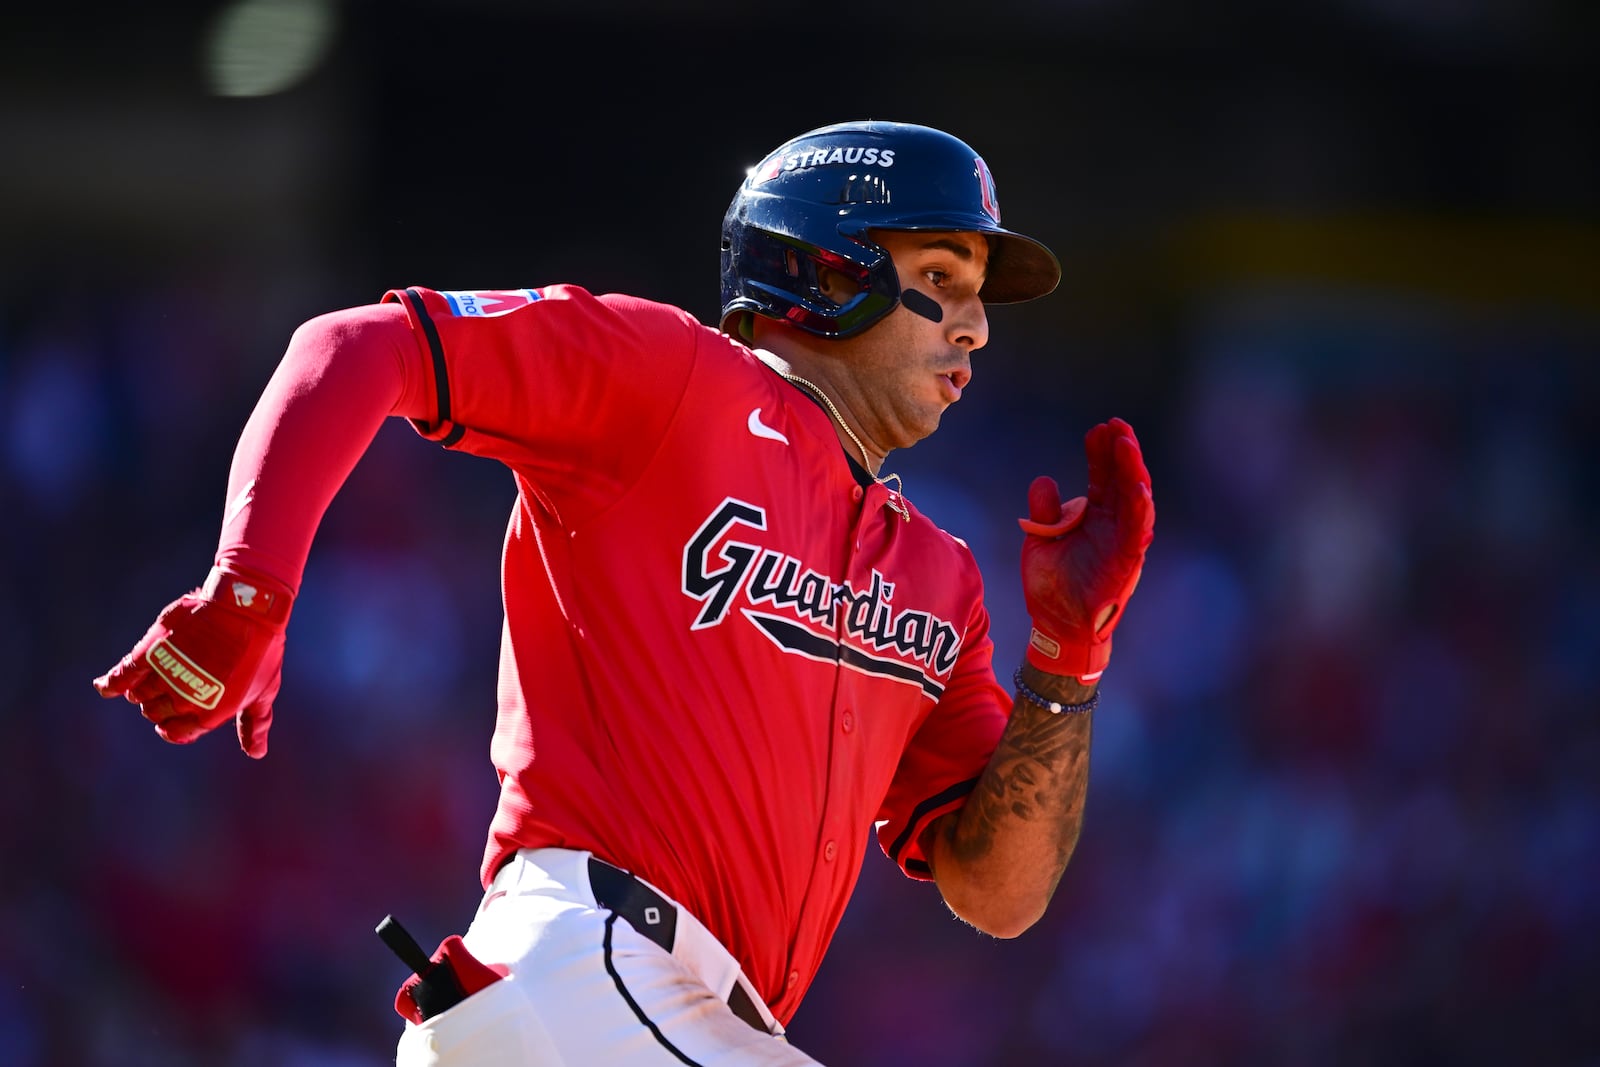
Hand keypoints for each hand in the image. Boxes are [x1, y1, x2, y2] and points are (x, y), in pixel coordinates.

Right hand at [93, 563, 293, 757]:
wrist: (245, 608)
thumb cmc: (260, 651)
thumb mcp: (263, 690)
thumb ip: (254, 724)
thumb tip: (256, 754)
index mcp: (209, 715)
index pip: (176, 733)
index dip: (172, 727)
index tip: (172, 719)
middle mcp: (183, 700)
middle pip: (156, 713)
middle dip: (161, 705)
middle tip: (174, 685)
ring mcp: (165, 677)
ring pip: (140, 696)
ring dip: (142, 691)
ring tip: (156, 676)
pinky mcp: (150, 652)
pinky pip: (122, 675)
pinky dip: (111, 683)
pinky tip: (104, 686)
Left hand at [1019, 417, 1153, 682]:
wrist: (1054, 625)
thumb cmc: (1051, 587)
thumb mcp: (1040, 540)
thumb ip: (1045, 512)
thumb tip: (1043, 481)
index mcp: (1096, 518)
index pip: (1104, 478)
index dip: (1101, 454)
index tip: (1098, 428)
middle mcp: (1114, 526)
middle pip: (1124, 482)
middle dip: (1122, 453)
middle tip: (1116, 425)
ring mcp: (1122, 543)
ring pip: (1135, 501)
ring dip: (1133, 472)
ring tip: (1126, 444)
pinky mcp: (1126, 563)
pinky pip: (1137, 533)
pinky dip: (1140, 510)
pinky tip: (1138, 487)